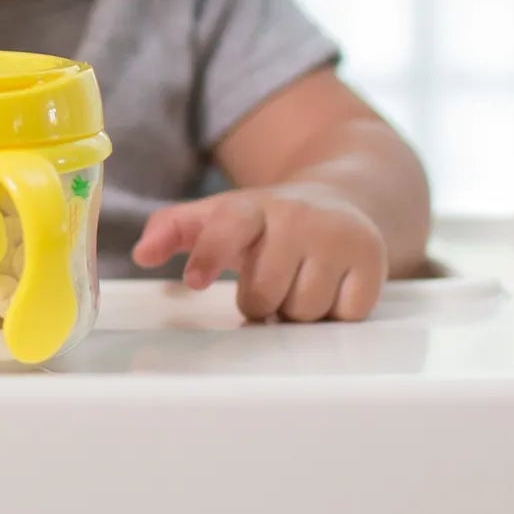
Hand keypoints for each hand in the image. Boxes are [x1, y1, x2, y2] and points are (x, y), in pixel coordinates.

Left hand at [132, 185, 387, 322]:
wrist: (340, 198)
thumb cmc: (267, 222)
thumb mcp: (219, 216)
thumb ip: (174, 229)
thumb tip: (142, 253)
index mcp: (250, 207)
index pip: (227, 228)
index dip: (210, 254)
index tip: (195, 281)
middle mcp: (296, 216)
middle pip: (264, 293)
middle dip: (262, 301)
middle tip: (270, 282)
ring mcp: (337, 235)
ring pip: (304, 310)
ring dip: (297, 310)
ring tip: (300, 282)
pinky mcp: (372, 257)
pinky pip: (345, 314)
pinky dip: (335, 312)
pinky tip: (331, 286)